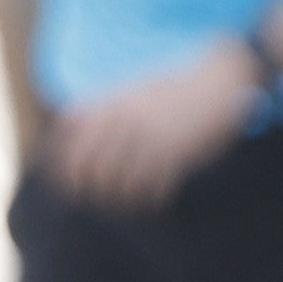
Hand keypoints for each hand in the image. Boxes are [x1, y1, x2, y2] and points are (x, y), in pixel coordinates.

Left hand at [42, 40, 259, 209]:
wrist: (220, 79)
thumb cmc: (173, 86)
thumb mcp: (131, 88)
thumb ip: (101, 107)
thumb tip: (68, 128)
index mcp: (111, 104)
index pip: (70, 142)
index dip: (62, 166)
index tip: (66, 182)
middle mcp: (126, 122)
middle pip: (89, 168)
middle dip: (87, 188)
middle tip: (94, 197)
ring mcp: (151, 139)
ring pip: (118, 184)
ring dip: (118, 198)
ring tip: (124, 202)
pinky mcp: (177, 154)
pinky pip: (151, 188)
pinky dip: (148, 199)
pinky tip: (153, 199)